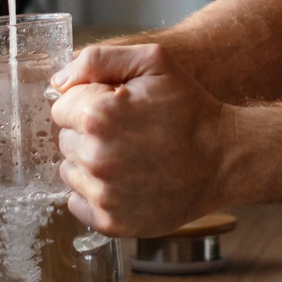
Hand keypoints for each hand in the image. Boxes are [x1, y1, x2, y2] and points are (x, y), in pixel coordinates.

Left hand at [50, 43, 229, 238]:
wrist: (222, 158)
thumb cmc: (189, 109)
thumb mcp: (153, 62)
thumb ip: (98, 59)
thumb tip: (58, 81)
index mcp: (98, 115)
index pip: (61, 106)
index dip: (89, 102)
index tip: (117, 107)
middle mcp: (95, 157)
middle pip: (64, 139)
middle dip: (88, 132)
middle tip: (128, 131)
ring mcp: (102, 194)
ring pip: (70, 171)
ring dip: (90, 162)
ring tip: (129, 156)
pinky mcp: (109, 222)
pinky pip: (77, 202)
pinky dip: (94, 192)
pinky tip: (124, 180)